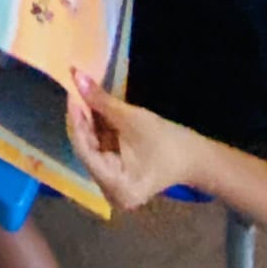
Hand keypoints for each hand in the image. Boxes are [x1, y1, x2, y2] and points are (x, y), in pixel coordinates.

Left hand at [67, 70, 199, 211]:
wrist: (195, 157)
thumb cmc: (168, 142)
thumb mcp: (132, 118)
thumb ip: (101, 101)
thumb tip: (75, 76)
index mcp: (116, 186)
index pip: (84, 150)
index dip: (76, 120)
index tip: (71, 94)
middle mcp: (108, 191)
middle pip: (85, 149)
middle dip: (81, 119)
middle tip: (75, 90)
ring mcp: (110, 184)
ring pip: (90, 147)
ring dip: (87, 122)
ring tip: (82, 95)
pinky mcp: (114, 175)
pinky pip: (99, 148)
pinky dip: (96, 129)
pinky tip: (92, 109)